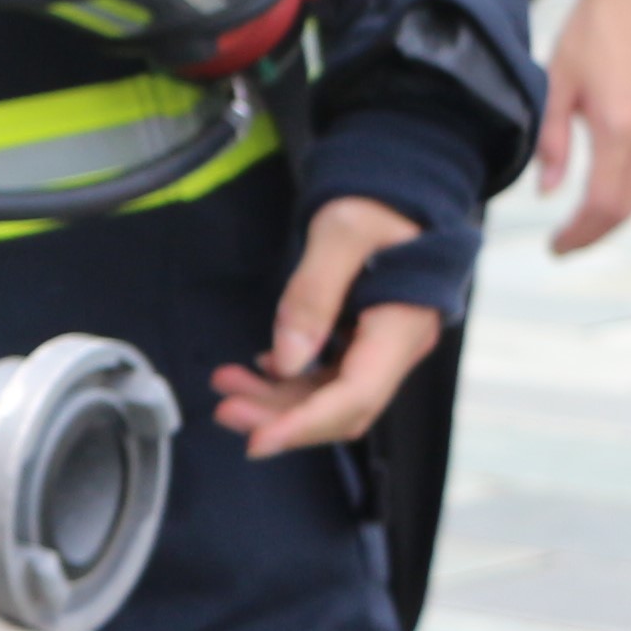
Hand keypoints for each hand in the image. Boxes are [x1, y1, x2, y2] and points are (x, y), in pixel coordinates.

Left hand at [213, 195, 443, 456]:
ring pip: (329, 395)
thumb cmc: (379, 201)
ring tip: (227, 384)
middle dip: (282, 417)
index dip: (304, 425)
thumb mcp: (340, 233)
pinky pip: (330, 375)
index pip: (354, 397)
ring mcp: (384, 347)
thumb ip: (312, 295)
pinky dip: (291, 379)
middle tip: (225, 409)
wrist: (405, 188)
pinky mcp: (368, 340)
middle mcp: (398, 348)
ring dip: (278, 399)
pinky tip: (260, 369)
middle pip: (340, 408)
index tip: (257, 442)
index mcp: (402, 326)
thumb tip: (285, 362)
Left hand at [535, 0, 630, 254]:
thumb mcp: (556, 84)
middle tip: (563, 245)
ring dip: (615, 218)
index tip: (554, 246)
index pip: (601, 203)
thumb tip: (546, 192)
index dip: (578, 233)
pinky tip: (611, 196)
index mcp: (617, 128)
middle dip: (594, 234)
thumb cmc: (588, 33)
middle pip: (625, 208)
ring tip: (583, 227)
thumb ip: (552, 141)